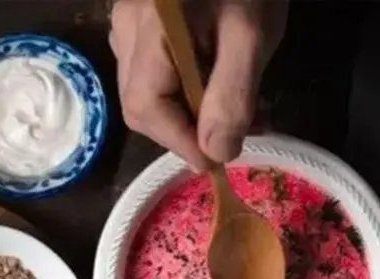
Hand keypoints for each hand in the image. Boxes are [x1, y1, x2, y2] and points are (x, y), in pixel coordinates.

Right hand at [110, 0, 286, 166]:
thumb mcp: (252, 32)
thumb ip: (232, 95)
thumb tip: (217, 152)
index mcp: (150, 33)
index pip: (148, 110)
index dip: (181, 144)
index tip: (218, 162)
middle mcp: (127, 29)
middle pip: (141, 102)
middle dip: (183, 129)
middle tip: (231, 135)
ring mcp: (129, 17)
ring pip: (144, 83)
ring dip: (184, 107)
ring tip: (231, 108)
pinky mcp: (142, 10)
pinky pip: (149, 60)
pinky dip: (179, 81)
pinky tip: (211, 76)